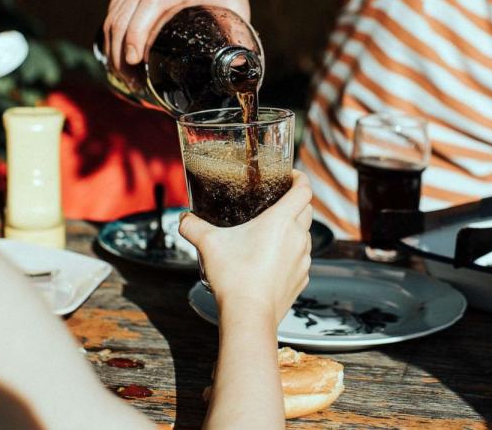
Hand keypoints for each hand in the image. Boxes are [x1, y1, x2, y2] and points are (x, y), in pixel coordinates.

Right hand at [104, 0, 250, 69]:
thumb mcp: (234, 5)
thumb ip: (236, 37)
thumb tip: (236, 70)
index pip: (152, 2)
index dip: (138, 32)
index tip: (135, 60)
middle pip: (125, 12)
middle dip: (121, 52)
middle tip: (133, 81)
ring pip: (114, 11)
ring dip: (113, 46)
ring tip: (126, 73)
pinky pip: (113, 6)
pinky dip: (113, 33)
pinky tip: (121, 53)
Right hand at [179, 170, 312, 326]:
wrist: (249, 315)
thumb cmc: (234, 278)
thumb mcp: (208, 245)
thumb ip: (193, 227)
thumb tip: (184, 219)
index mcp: (281, 222)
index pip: (304, 190)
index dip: (300, 178)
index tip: (290, 176)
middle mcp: (298, 238)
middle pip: (307, 210)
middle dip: (296, 201)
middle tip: (278, 201)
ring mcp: (303, 260)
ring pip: (305, 235)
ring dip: (294, 229)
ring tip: (272, 232)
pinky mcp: (301, 279)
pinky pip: (301, 259)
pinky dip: (292, 254)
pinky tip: (273, 260)